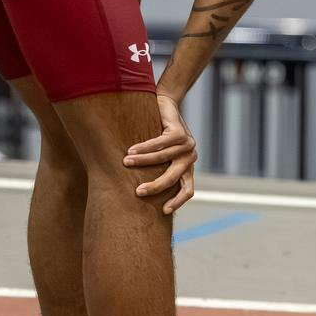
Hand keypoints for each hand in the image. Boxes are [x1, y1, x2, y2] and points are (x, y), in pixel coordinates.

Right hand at [124, 92, 196, 214]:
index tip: (164, 211)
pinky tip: (131, 150)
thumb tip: (136, 194)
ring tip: (125, 162)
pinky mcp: (180, 133)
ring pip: (162, 160)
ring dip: (142, 162)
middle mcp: (190, 158)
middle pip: (173, 179)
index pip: (188, 190)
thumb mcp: (160, 155)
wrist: (167, 105)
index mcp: (187, 167)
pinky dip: (143, 148)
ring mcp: (188, 145)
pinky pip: (159, 144)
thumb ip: (156, 170)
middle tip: (138, 192)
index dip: (177, 202)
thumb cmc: (158, 133)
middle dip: (155, 187)